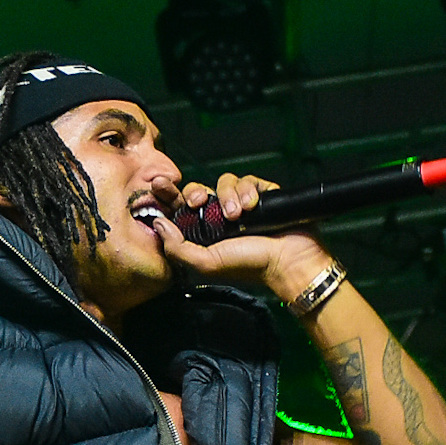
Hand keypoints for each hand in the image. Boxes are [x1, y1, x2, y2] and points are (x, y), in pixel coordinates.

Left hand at [151, 171, 334, 303]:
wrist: (288, 260)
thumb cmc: (250, 265)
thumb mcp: (207, 263)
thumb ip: (178, 248)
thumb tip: (157, 224)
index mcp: (205, 231)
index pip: (181, 207)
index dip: (170, 194)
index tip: (159, 185)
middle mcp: (221, 216)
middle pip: (200, 189)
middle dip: (196, 192)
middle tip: (197, 202)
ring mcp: (241, 204)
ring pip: (225, 182)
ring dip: (228, 195)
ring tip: (237, 215)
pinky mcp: (261, 194)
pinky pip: (248, 179)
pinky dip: (248, 190)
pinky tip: (252, 205)